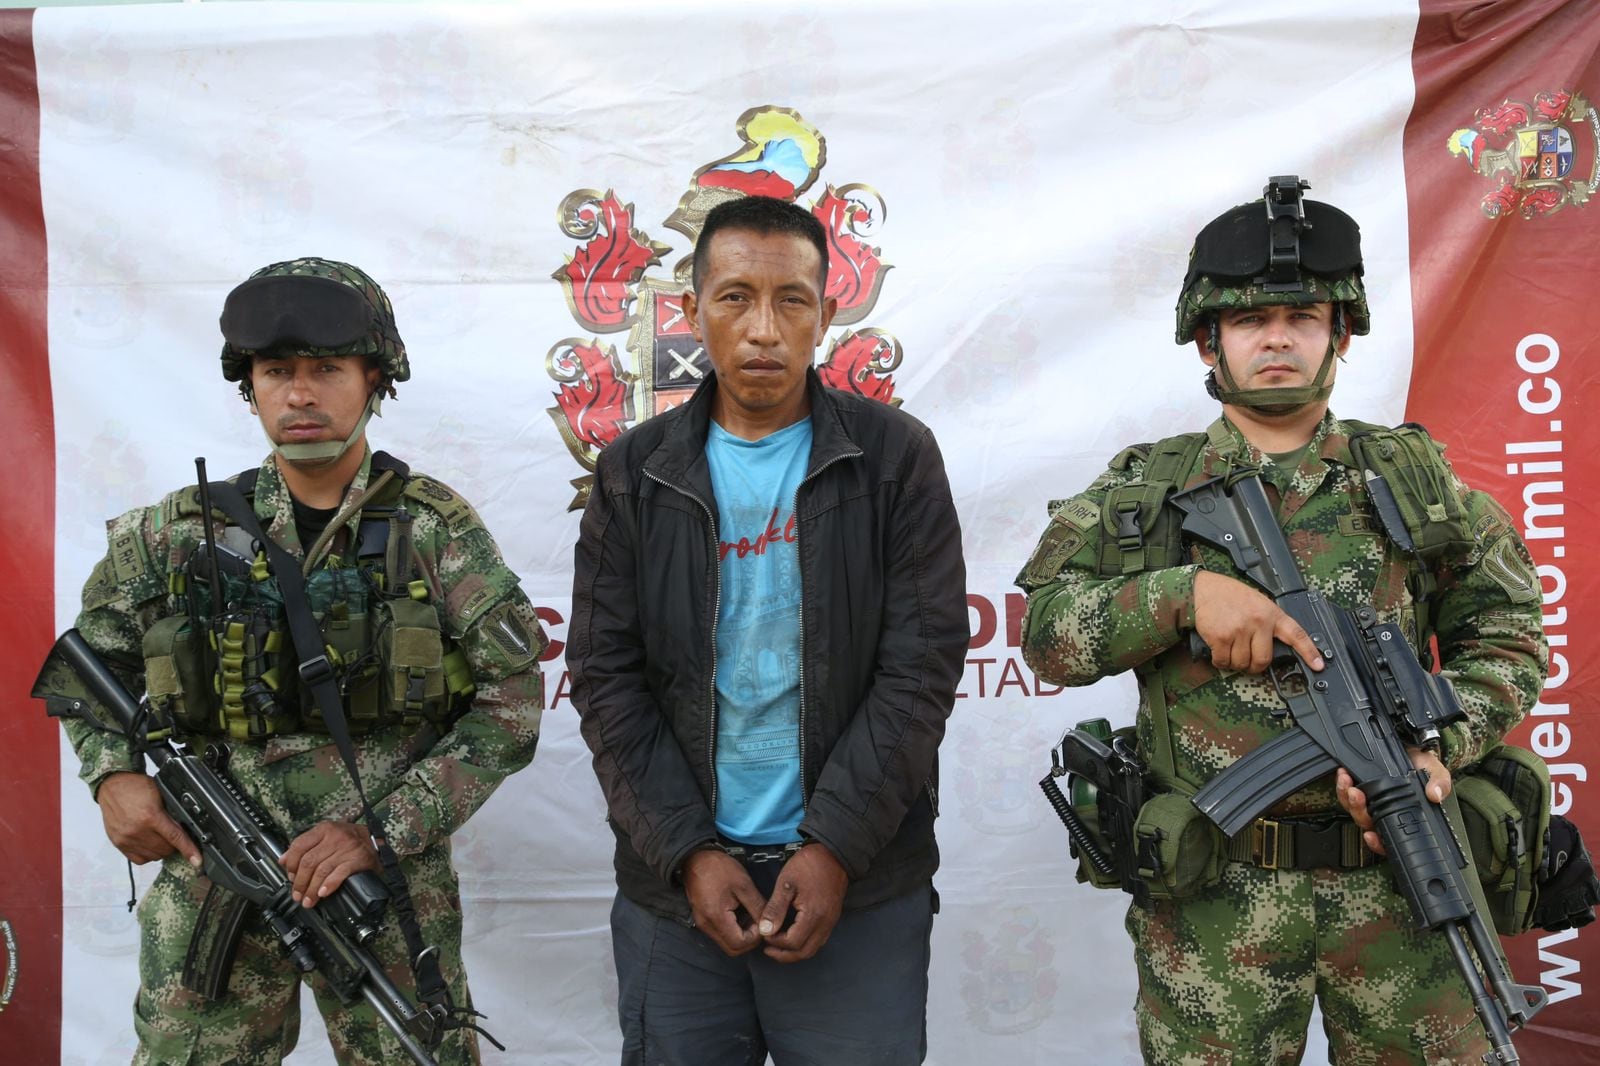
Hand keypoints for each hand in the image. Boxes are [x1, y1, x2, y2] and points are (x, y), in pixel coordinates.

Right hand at [96, 772, 200, 866]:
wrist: (112, 785)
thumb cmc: (136, 786)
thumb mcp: (160, 794)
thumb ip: (171, 812)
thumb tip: (186, 827)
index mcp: (150, 816)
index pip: (175, 837)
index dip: (188, 850)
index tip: (197, 861)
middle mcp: (137, 831)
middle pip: (165, 850)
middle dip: (174, 844)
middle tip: (174, 834)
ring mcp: (126, 839)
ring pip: (154, 856)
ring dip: (161, 849)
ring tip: (161, 836)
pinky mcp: (119, 843)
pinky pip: (139, 859)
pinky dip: (148, 854)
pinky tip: (150, 843)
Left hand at [280, 821, 379, 907]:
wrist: (376, 843)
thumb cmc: (349, 841)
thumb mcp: (326, 836)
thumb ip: (305, 846)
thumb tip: (283, 860)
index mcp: (324, 829)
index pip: (299, 846)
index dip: (291, 864)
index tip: (290, 877)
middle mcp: (335, 836)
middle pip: (309, 861)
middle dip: (300, 882)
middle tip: (297, 895)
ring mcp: (346, 848)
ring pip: (321, 870)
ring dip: (312, 889)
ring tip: (308, 900)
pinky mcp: (358, 859)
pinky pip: (339, 873)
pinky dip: (329, 885)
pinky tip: (323, 893)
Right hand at [683, 848, 765, 956]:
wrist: (695, 858)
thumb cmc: (718, 868)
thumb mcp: (743, 884)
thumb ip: (757, 907)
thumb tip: (768, 924)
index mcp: (716, 917)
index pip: (739, 944)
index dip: (755, 937)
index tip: (762, 921)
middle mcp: (707, 926)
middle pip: (732, 949)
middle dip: (749, 940)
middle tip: (758, 922)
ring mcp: (702, 924)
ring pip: (726, 943)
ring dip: (742, 935)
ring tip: (750, 916)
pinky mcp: (703, 920)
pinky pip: (721, 934)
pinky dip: (733, 930)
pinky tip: (740, 913)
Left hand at [759, 843, 847, 963]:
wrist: (832, 853)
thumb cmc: (808, 865)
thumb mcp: (786, 884)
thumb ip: (775, 909)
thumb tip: (765, 931)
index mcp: (813, 915)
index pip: (792, 942)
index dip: (776, 943)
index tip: (764, 935)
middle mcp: (825, 923)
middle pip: (804, 952)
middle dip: (784, 955)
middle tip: (768, 949)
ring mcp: (831, 921)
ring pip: (813, 948)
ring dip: (795, 951)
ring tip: (778, 945)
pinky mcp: (832, 917)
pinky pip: (819, 939)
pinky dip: (805, 943)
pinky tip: (793, 936)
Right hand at [1193, 570, 1324, 673]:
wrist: (1203, 588)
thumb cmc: (1229, 596)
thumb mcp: (1257, 602)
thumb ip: (1268, 622)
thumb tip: (1274, 647)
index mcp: (1271, 613)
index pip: (1296, 634)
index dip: (1309, 652)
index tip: (1318, 665)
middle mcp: (1258, 622)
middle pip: (1263, 660)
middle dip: (1255, 666)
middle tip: (1249, 661)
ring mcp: (1239, 630)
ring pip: (1242, 663)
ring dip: (1235, 663)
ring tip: (1230, 650)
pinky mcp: (1221, 637)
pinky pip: (1223, 661)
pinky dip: (1220, 661)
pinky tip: (1219, 651)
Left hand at [1336, 749, 1451, 856]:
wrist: (1411, 749)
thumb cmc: (1423, 766)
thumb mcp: (1436, 773)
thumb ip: (1439, 783)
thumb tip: (1435, 795)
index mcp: (1403, 816)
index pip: (1388, 839)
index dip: (1377, 842)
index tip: (1371, 836)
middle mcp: (1383, 812)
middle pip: (1365, 822)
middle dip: (1358, 810)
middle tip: (1356, 795)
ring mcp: (1369, 801)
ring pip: (1353, 808)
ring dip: (1347, 797)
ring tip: (1348, 783)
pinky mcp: (1358, 787)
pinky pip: (1345, 793)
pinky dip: (1342, 785)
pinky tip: (1343, 775)